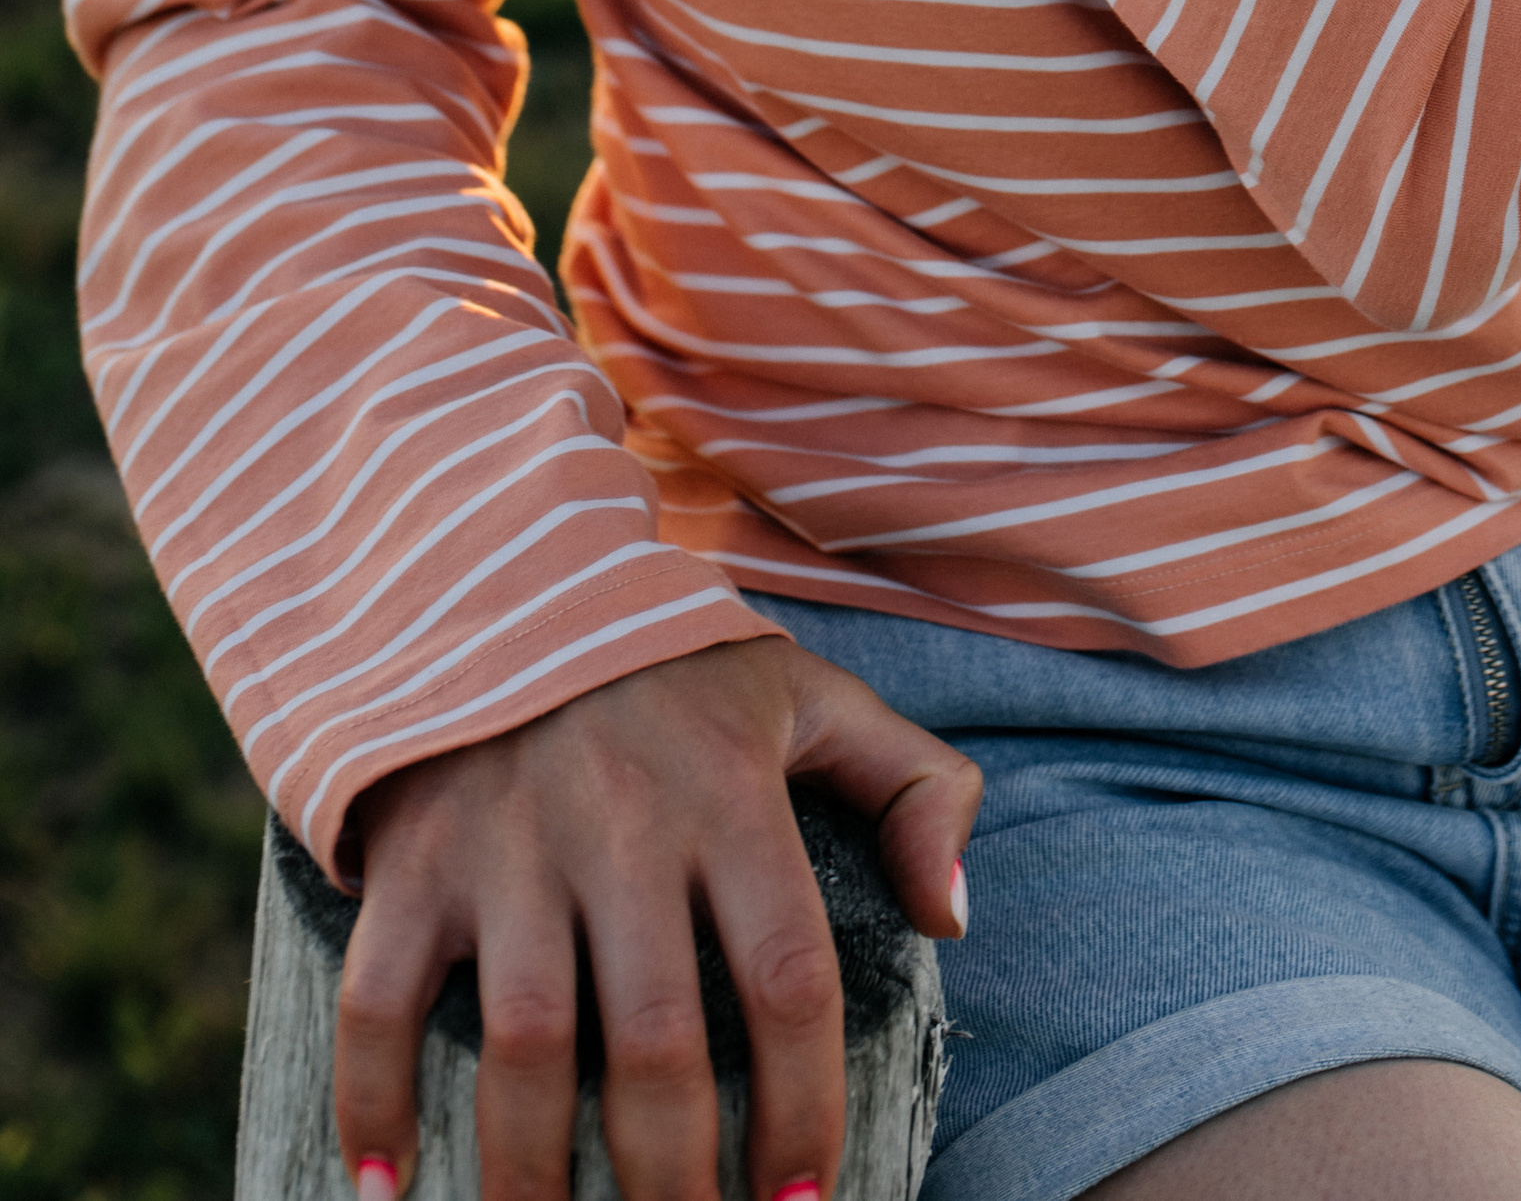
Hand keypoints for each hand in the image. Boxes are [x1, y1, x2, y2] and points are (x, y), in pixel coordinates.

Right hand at [335, 635, 979, 1200]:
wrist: (509, 577)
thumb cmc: (678, 669)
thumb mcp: (811, 696)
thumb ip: (913, 787)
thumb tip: (955, 918)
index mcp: (730, 791)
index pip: (785, 977)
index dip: (802, 1104)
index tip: (804, 1198)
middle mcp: (620, 824)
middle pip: (655, 1041)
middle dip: (675, 1178)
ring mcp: (509, 844)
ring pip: (523, 1044)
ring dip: (534, 1174)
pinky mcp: (415, 857)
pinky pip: (380, 997)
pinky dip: (370, 1098)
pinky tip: (388, 1186)